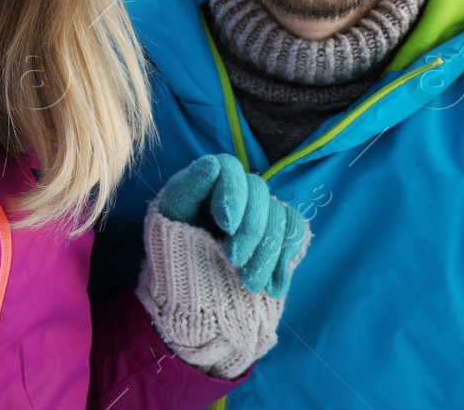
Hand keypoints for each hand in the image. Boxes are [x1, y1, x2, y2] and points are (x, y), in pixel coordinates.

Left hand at [157, 154, 308, 297]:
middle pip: (258, 191)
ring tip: (249, 284)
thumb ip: (186, 192)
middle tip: (233, 261)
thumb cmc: (174, 255)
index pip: (228, 168)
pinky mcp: (279, 232)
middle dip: (250, 229)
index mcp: (206, 181)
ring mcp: (260, 211)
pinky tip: (273, 286)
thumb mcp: (168, 222)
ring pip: (279, 215)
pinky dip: (286, 259)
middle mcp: (236, 191)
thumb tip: (211, 164)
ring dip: (267, 253)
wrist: (194, 298)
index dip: (232, 192)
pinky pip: (296, 230)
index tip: (226, 225)